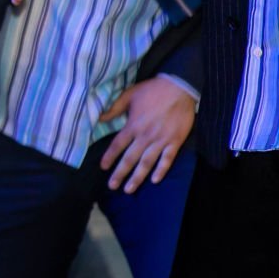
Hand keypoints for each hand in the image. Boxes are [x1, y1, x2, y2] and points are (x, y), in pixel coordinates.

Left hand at [99, 77, 195, 192]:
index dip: (109, 157)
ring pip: (147, 163)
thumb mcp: (129, 95)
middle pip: (130, 158)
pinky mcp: (175, 141)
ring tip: (129, 189)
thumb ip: (114, 108)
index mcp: (133, 125)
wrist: (179, 88)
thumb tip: (99, 118)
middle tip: (112, 186)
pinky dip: (161, 170)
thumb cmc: (152, 90)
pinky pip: (167, 159)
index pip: (118, 145)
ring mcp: (161, 140)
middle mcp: (145, 136)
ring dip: (138, 177)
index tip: (103, 167)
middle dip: (120, 174)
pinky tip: (154, 180)